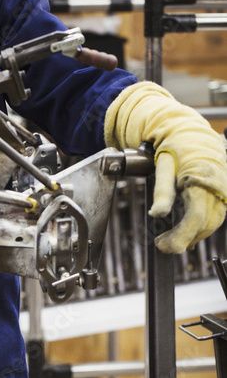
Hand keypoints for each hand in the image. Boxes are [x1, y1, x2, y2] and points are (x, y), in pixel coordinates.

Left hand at [105, 81, 226, 252]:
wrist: (191, 132)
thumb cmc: (175, 146)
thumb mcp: (163, 165)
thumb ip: (162, 191)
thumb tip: (157, 214)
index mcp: (202, 180)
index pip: (195, 218)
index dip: (180, 236)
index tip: (162, 245)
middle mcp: (218, 187)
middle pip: (204, 225)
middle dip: (183, 239)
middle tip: (162, 244)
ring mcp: (223, 191)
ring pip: (213, 222)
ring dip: (194, 234)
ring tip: (172, 239)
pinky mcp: (223, 193)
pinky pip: (216, 215)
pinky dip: (203, 226)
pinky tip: (188, 232)